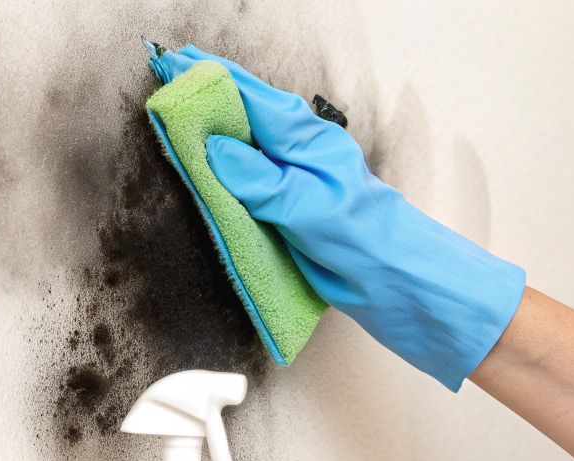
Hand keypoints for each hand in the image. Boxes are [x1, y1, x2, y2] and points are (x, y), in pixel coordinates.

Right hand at [152, 45, 525, 390]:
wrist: (402, 284)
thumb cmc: (366, 243)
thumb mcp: (305, 208)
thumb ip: (258, 178)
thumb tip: (216, 147)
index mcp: (307, 141)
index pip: (248, 98)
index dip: (210, 79)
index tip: (173, 63)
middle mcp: (303, 152)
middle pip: (249, 108)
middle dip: (211, 89)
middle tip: (171, 71)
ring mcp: (302, 177)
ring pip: (253, 136)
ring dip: (219, 118)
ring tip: (186, 104)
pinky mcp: (300, 204)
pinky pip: (256, 170)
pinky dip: (231, 155)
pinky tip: (217, 157)